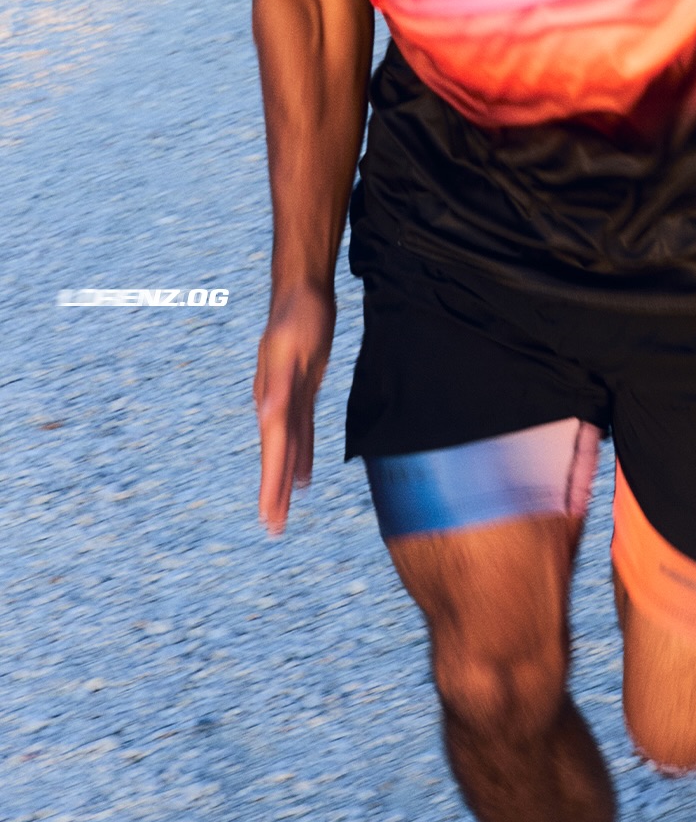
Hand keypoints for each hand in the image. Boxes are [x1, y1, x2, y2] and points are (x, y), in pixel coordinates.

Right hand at [252, 284, 335, 533]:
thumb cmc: (298, 317)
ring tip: (281, 513)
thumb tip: (267, 417)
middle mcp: (275, 402)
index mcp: (272, 397)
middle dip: (273, 492)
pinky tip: (302, 476)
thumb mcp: (291, 347)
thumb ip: (278, 383)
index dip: (272, 482)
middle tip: (273, 528)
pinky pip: (300, 431)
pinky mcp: (300, 391)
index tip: (269, 514)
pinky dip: (301, 455)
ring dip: (283, 479)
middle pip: (276, 454)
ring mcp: (286, 397)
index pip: (274, 448)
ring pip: (286, 448)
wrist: (303, 293)